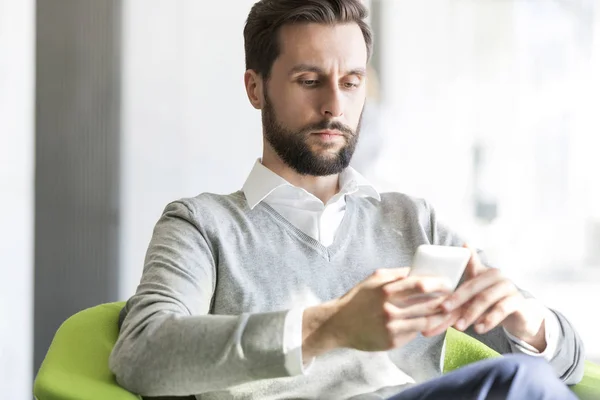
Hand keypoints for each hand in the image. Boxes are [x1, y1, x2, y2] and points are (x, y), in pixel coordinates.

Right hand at [302, 268, 459, 359]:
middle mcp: (390, 309)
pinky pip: (415, 333)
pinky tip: (430, 322)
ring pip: (426, 321)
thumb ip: (396, 274)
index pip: (421, 285)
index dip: (438, 284)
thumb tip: (418, 270)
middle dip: (445, 300)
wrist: (339, 324)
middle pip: (428, 304)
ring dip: (440, 316)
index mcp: (386, 290)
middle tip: (453, 297)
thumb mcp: (373, 279)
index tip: (447, 283)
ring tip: (447, 311)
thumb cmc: (357, 299)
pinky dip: (425, 327)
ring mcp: (392, 327)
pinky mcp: (392, 342)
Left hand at [423, 245, 546, 350]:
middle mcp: (496, 275)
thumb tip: (432, 307)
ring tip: (459, 326)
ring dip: (471, 313)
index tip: (437, 298)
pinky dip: (489, 319)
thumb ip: (456, 300)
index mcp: (482, 271)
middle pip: (472, 286)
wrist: (520, 315)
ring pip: (486, 298)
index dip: (449, 284)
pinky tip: (479, 328)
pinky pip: (502, 308)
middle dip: (456, 300)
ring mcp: (508, 287)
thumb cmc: (492, 303)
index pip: (462, 278)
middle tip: (443, 311)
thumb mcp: (473, 299)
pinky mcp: (518, 301)